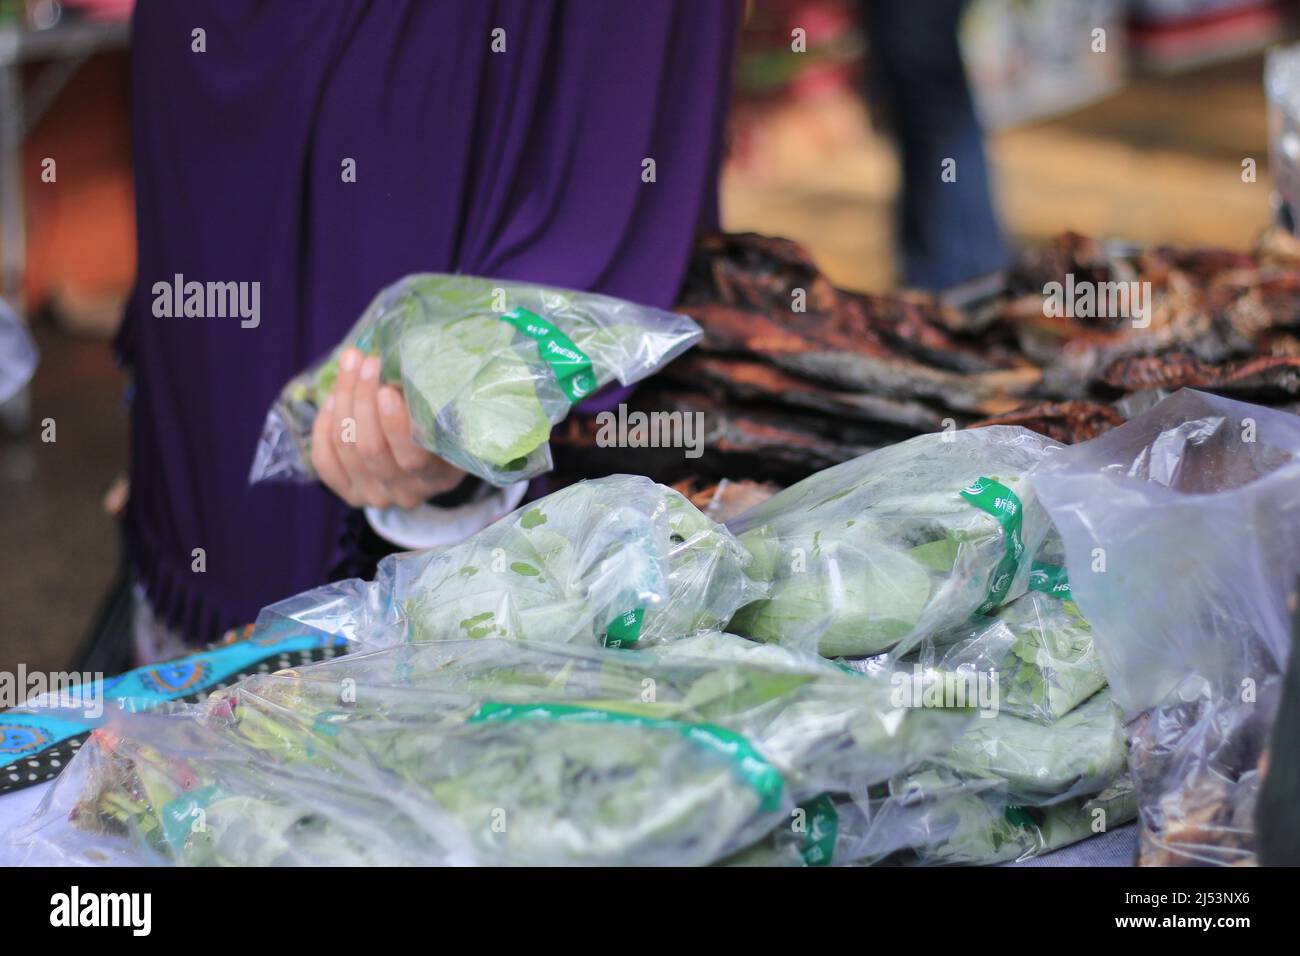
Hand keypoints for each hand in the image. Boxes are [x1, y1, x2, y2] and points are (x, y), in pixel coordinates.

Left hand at [310, 348, 464, 508]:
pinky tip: (333, 399)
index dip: (395, 424)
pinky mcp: (349, 493)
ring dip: (342, 400)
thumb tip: (396, 366)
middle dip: (362, 399)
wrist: (427, 465)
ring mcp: (374, 495)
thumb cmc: (442, 432)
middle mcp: (405, 493)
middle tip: (365, 361)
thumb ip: (429, 403)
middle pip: (371, 448)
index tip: (386, 388)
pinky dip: (324, 426)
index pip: (413, 457)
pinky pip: (325, 460)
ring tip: (350, 366)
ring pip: (345, 447)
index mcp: (438, 477)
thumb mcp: (449, 421)